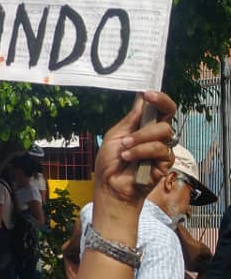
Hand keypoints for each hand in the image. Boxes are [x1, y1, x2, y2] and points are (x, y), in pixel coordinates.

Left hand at [91, 90, 175, 225]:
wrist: (110, 185)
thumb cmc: (110, 161)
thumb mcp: (116, 135)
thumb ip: (131, 119)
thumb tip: (142, 98)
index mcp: (144, 127)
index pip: (159, 108)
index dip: (159, 98)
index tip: (148, 93)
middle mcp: (156, 135)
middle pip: (168, 114)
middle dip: (156, 109)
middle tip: (143, 109)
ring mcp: (162, 148)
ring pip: (163, 131)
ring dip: (140, 138)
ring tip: (124, 148)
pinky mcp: (166, 162)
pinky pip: (159, 149)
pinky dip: (141, 151)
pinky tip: (129, 157)